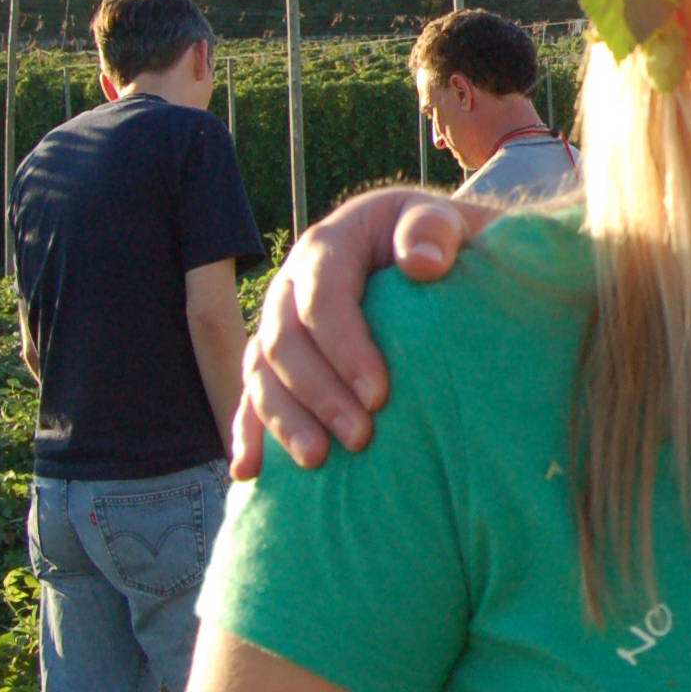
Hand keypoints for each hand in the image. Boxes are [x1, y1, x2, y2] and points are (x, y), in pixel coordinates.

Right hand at [228, 188, 489, 476]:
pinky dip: (248, 432)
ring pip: (261, 373)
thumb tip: (423, 264)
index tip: (379, 396)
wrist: (427, 249)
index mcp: (329, 245)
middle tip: (360, 439)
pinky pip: (253, 393)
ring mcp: (281, 322)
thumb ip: (435, 228)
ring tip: (317, 461)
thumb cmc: (440, 239)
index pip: (323, 297)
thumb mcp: (442, 220)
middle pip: (284, 342)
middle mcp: (292, 284)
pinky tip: (249, 472)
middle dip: (318, 394)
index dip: (344, 348)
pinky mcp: (278, 357)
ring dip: (283, 420)